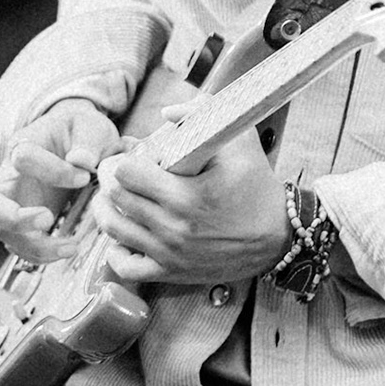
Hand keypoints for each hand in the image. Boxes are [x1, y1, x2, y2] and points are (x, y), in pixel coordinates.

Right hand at [0, 98, 120, 262]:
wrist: (76, 142)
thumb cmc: (79, 132)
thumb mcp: (89, 126)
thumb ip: (88, 140)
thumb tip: (81, 160)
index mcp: (23, 145)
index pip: (23, 158)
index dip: (54, 170)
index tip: (85, 176)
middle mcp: (10, 178)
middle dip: (13, 217)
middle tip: (47, 219)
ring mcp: (15, 204)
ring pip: (5, 232)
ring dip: (35, 246)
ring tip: (71, 247)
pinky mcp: (26, 224)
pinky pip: (22, 246)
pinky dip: (42, 255)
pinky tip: (68, 250)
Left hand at [90, 101, 291, 284]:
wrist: (277, 236)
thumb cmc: (257, 186)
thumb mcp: (239, 141)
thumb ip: (203, 115)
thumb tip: (166, 113)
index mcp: (186, 196)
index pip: (127, 175)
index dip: (126, 161)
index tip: (135, 157)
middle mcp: (173, 228)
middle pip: (116, 199)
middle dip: (110, 181)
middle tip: (117, 173)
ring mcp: (170, 254)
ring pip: (114, 231)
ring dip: (107, 210)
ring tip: (112, 198)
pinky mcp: (171, 272)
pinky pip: (126, 268)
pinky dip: (116, 251)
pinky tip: (122, 236)